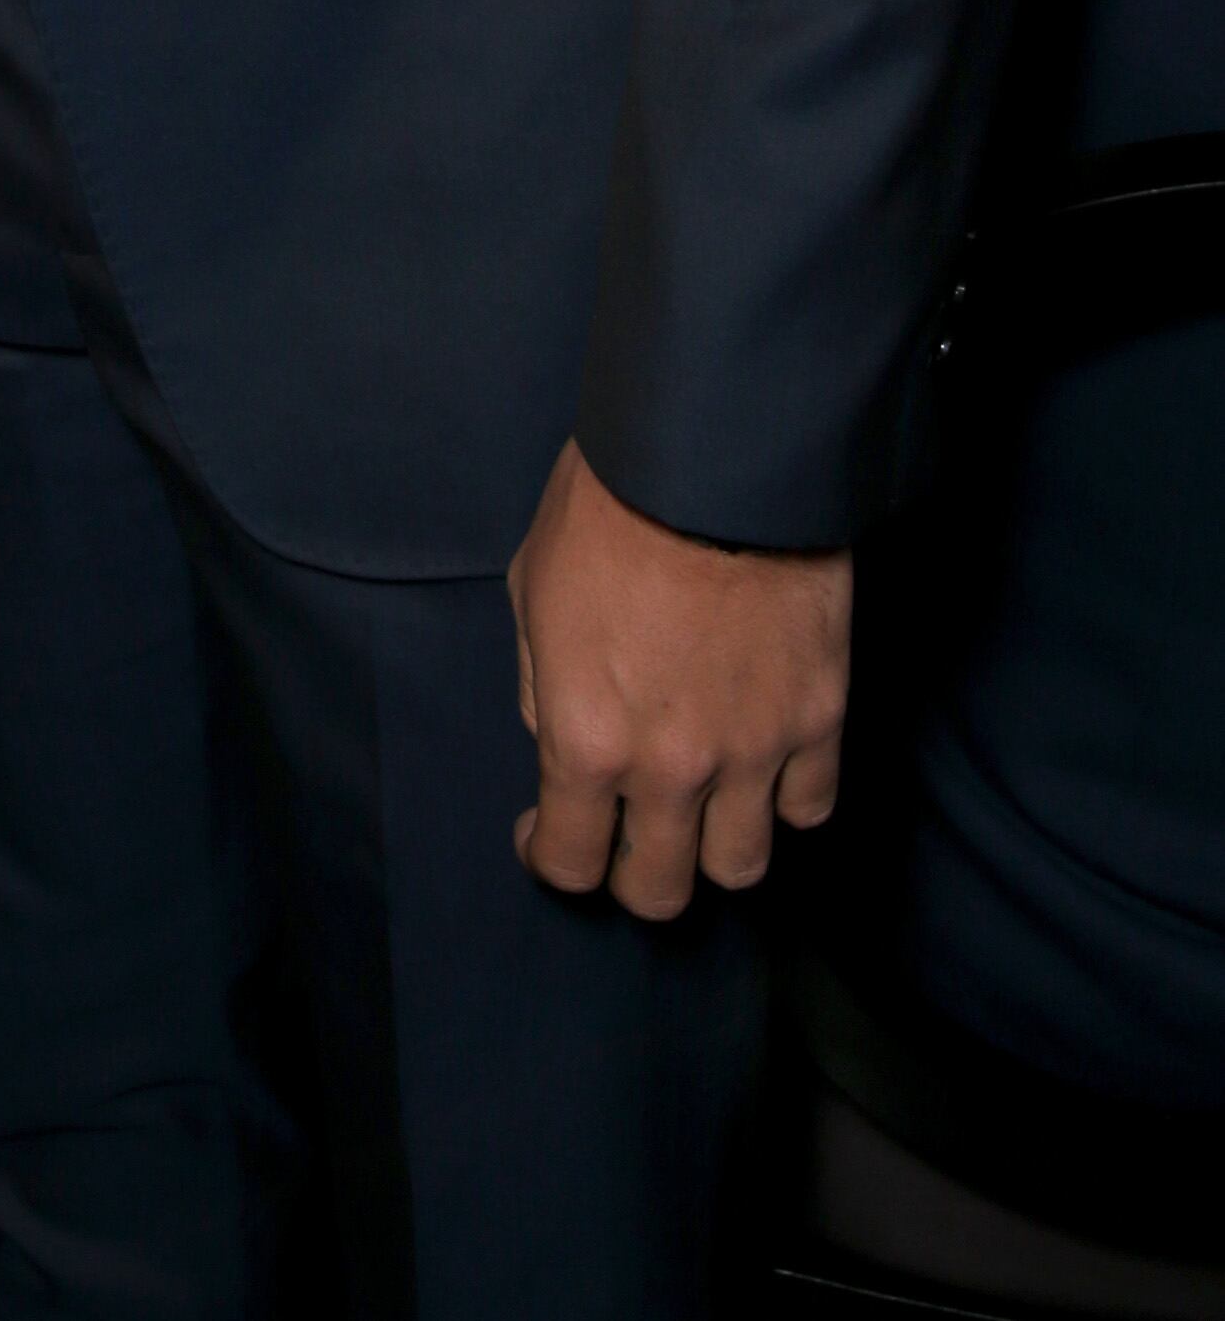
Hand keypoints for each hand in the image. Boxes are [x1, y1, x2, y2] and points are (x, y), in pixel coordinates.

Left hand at [507, 435, 847, 919]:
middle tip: (624, 837)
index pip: (570, 862)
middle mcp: (670, 769)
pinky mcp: (818, 722)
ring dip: (712, 849)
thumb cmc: (606, 510)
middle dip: (631, 875)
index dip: (553, 860)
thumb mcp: (533, 591)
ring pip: (740, 869)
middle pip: (658, 890)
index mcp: (586, 738)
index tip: (548, 838)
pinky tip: (761, 772)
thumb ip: (544, 686)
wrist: (711, 460)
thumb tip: (560, 737)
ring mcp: (753, 753)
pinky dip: (783, 801)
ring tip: (700, 811)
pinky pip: (808, 807)